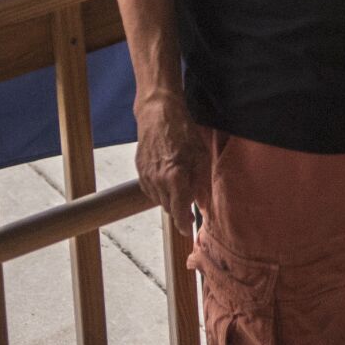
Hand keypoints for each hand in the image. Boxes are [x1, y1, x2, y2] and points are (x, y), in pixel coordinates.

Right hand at [134, 94, 207, 236]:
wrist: (157, 113)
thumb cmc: (183, 131)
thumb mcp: (201, 156)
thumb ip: (202, 183)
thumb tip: (206, 205)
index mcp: (174, 178)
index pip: (179, 212)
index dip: (185, 225)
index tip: (189, 231)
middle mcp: (157, 181)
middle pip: (169, 208)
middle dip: (180, 210)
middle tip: (191, 202)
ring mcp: (145, 177)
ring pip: (159, 200)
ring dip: (170, 199)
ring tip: (180, 185)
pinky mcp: (139, 172)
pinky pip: (150, 191)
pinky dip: (160, 191)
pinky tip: (168, 179)